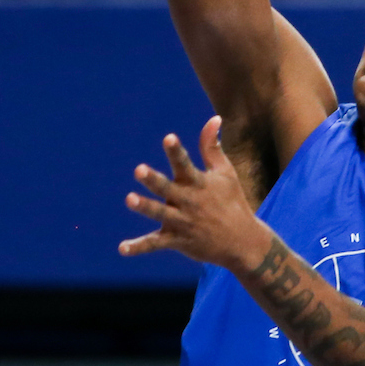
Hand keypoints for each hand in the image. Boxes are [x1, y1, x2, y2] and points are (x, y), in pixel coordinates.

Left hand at [119, 116, 265, 269]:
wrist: (242, 241)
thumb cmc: (232, 200)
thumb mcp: (225, 172)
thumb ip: (212, 146)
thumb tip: (214, 118)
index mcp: (199, 183)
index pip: (185, 164)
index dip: (176, 151)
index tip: (168, 138)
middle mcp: (190, 202)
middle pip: (168, 189)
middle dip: (154, 180)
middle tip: (139, 170)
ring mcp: (184, 222)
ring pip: (160, 214)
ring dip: (145, 207)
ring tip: (129, 199)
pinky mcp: (178, 241)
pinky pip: (156, 243)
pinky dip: (139, 246)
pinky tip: (122, 248)